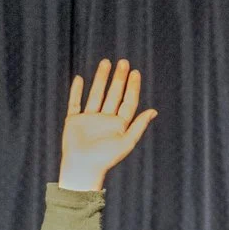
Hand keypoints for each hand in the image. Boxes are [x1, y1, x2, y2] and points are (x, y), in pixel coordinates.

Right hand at [57, 58, 157, 190]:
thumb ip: (139, 125)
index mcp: (119, 125)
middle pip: (113, 94)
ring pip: (96, 94)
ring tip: (106, 62)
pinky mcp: (74, 121)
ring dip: (101, 79)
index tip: (135, 72)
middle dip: (119, 78)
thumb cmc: (106, 158)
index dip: (132, 87)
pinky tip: (79, 78)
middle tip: (123, 62)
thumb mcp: (127, 141)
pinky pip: (75, 103)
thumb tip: (154, 111)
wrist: (83, 167)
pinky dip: (76, 91)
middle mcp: (105, 120)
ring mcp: (89, 119)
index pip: (128, 102)